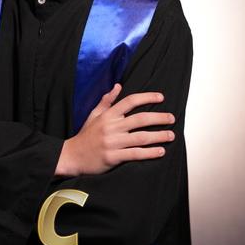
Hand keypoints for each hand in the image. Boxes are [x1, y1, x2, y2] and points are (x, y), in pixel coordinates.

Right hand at [55, 84, 174, 175]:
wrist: (72, 156)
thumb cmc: (85, 135)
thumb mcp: (94, 115)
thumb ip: (107, 101)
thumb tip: (118, 86)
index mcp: (108, 115)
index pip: (130, 101)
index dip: (147, 97)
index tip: (161, 97)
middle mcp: (111, 127)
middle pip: (140, 119)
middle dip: (159, 118)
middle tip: (171, 118)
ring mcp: (112, 142)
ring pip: (141, 137)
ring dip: (159, 136)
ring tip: (171, 135)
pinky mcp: (113, 157)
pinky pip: (135, 154)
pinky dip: (149, 152)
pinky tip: (160, 151)